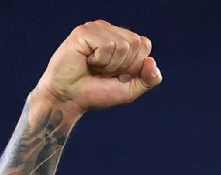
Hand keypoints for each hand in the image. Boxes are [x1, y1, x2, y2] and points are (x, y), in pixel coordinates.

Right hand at [32, 20, 161, 114]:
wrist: (69, 99)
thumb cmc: (96, 93)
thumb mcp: (130, 90)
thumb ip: (149, 79)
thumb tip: (151, 61)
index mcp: (122, 39)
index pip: (145, 45)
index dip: (134, 66)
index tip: (116, 75)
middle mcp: (109, 30)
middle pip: (136, 43)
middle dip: (123, 66)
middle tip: (103, 72)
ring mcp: (96, 28)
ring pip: (122, 45)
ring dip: (110, 65)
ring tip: (94, 67)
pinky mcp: (84, 32)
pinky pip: (107, 46)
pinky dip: (100, 61)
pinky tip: (87, 61)